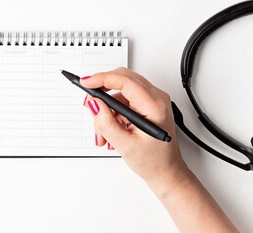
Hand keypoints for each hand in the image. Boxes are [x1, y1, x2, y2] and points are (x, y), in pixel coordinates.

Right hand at [82, 67, 188, 191]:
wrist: (166, 173)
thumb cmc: (154, 162)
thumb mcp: (125, 145)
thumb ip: (107, 123)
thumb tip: (94, 104)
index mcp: (155, 106)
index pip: (126, 81)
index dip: (103, 79)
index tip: (86, 83)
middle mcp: (156, 99)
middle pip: (122, 81)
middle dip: (103, 95)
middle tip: (90, 107)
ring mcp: (152, 101)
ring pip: (119, 93)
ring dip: (106, 110)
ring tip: (103, 134)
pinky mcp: (146, 106)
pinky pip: (123, 101)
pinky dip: (112, 114)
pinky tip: (110, 131)